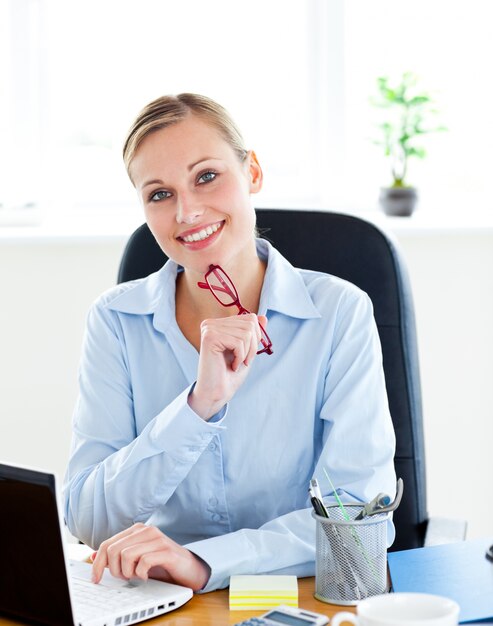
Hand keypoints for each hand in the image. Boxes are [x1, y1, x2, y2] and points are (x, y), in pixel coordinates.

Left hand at [91, 523, 210, 590]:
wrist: (189, 568)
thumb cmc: (161, 564)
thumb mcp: (136, 560)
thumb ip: (116, 556)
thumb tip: (92, 556)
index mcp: (136, 530)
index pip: (107, 544)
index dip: (98, 563)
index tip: (96, 579)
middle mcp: (146, 530)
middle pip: (113, 550)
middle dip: (114, 570)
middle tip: (125, 578)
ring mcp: (157, 539)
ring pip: (126, 556)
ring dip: (128, 573)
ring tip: (137, 576)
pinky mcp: (166, 551)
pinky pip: (143, 562)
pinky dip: (141, 574)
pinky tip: (147, 576)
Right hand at [188, 313, 266, 419]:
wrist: (217, 393)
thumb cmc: (230, 374)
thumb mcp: (247, 350)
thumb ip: (253, 333)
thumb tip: (263, 317)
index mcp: (218, 324)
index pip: (250, 318)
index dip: (256, 337)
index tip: (246, 353)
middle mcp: (211, 323)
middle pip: (250, 324)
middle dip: (253, 346)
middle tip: (243, 361)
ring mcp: (209, 329)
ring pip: (246, 333)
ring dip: (247, 353)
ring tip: (236, 363)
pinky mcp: (210, 337)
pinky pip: (239, 342)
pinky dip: (240, 357)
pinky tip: (231, 365)